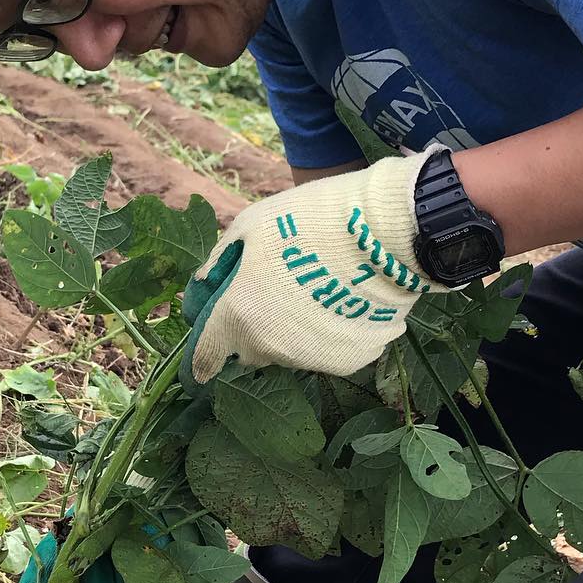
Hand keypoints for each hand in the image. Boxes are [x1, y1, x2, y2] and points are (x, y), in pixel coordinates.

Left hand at [182, 149, 436, 385]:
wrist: (382, 233)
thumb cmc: (308, 221)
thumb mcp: (251, 224)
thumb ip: (220, 259)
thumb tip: (204, 282)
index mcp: (239, 317)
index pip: (207, 357)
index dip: (201, 358)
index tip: (203, 359)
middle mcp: (271, 348)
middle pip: (250, 352)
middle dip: (251, 333)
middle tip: (270, 299)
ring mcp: (312, 360)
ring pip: (288, 353)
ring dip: (289, 334)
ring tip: (312, 294)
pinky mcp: (350, 362)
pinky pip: (327, 352)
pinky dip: (327, 336)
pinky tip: (341, 303)